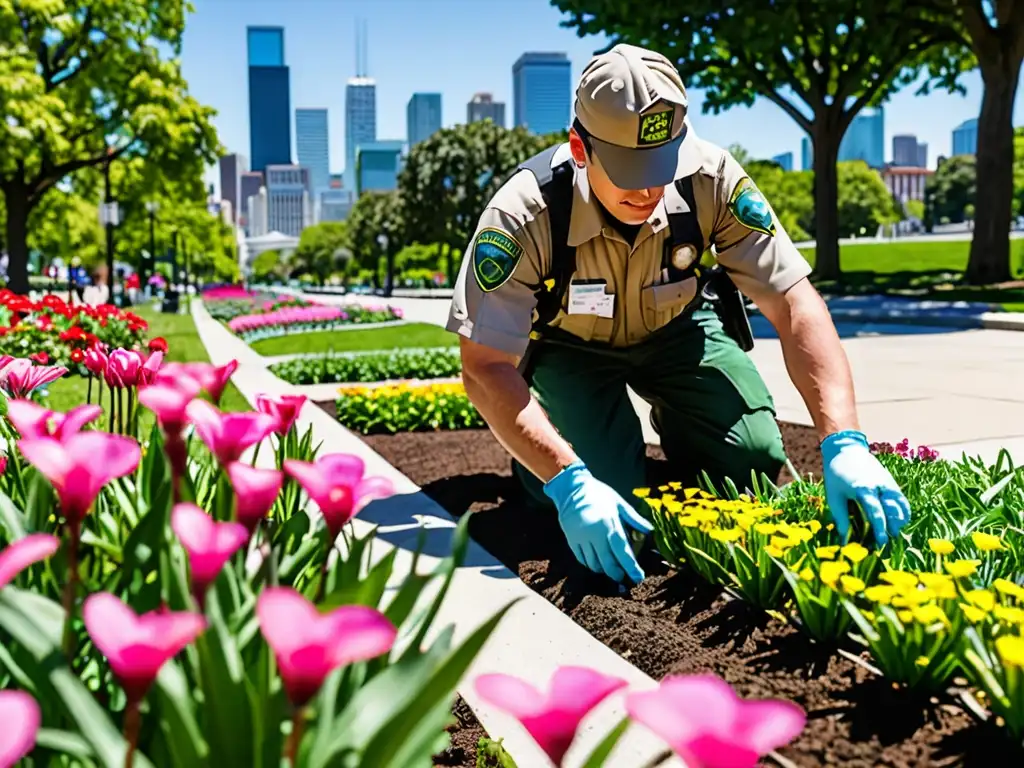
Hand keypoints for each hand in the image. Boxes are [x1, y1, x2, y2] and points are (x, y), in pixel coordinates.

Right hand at [543, 461, 652, 583]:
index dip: (631, 566)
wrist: (572, 488)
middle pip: (607, 562)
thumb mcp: (618, 503)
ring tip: (610, 568)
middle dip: (617, 573)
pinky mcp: (571, 540)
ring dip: (603, 570)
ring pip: (594, 564)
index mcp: (609, 523)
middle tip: (623, 576)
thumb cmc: (598, 494)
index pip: (622, 551)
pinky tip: (596, 562)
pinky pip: (582, 559)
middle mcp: (594, 534)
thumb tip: (649, 530)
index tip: (638, 577)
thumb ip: (633, 518)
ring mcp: (581, 538)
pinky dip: (590, 564)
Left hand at [820, 430, 910, 546]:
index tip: (881, 542)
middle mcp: (879, 486)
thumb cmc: (836, 474)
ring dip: (900, 519)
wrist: (846, 450)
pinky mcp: (891, 481)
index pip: (876, 512)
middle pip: (892, 509)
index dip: (880, 528)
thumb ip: (840, 518)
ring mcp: (887, 483)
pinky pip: (901, 498)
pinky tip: (898, 521)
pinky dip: (903, 510)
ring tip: (894, 531)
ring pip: (901, 504)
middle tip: (889, 540)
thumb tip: (844, 540)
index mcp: (863, 489)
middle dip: (892, 526)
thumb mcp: (834, 496)